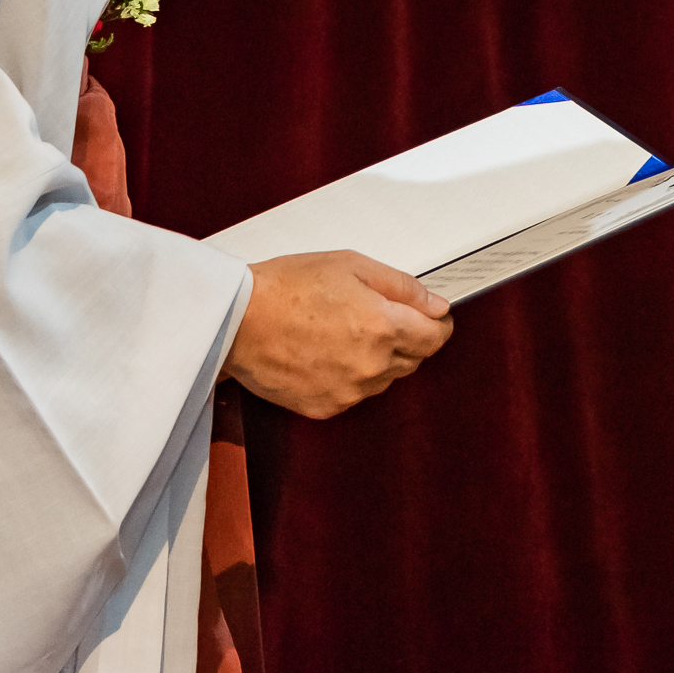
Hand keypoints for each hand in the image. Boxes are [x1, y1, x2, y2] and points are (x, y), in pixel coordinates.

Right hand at [224, 252, 453, 419]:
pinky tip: (326, 352)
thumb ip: (403, 286)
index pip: (437, 337)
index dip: (436, 323)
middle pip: (414, 359)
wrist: (237, 320)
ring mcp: (349, 391)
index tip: (430, 317)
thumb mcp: (352, 265)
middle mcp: (371, 365)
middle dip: (406, 338)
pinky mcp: (326, 407)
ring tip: (342, 332)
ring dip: (378, 359)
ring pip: (385, 379)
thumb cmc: (286, 287)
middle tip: (374, 315)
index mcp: (383, 326)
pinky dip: (349, 376)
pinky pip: (355, 393)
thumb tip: (435, 304)